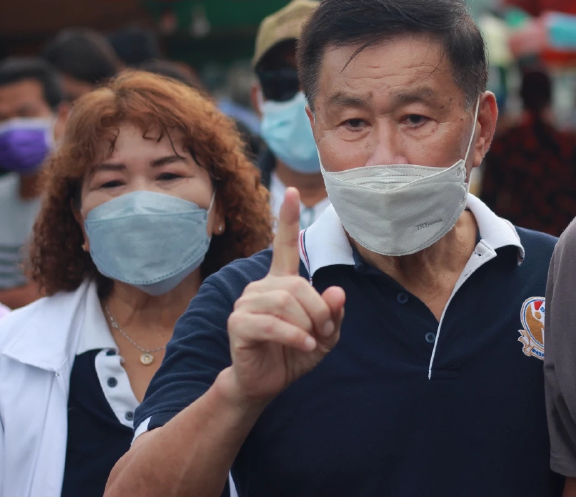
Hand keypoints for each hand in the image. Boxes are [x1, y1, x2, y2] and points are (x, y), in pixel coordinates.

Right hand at [222, 188, 344, 407]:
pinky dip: (294, 336)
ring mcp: (246, 303)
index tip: (292, 191)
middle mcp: (261, 287)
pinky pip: (271, 323)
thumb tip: (337, 291)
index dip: (287, 218)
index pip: (283, 244)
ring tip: (312, 341)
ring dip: (307, 325)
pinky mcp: (238, 324)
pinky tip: (304, 346)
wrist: (265, 383)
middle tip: (325, 332)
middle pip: (297, 286)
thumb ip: (333, 313)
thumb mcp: (324, 335)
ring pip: (285, 302)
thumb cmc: (294, 354)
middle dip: (319, 310)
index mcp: (281, 282)